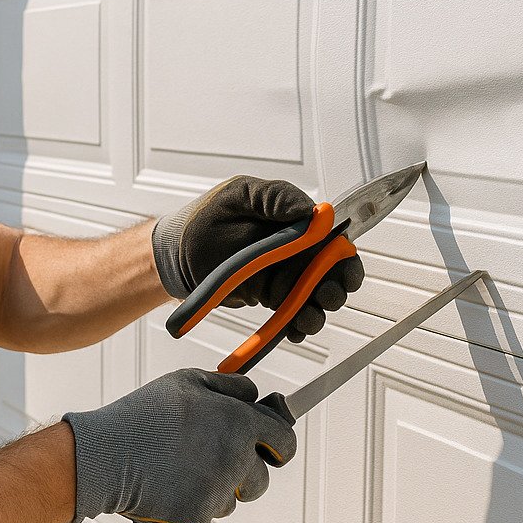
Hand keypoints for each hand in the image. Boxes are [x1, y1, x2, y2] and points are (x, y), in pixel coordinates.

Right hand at [62, 368, 296, 522]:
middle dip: (243, 475)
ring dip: (212, 492)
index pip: (285, 441)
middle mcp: (236, 459)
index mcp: (239, 423)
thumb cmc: (143, 416)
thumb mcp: (186, 382)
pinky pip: (203, 521)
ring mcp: (218, 493)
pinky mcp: (197, 520)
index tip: (270, 448)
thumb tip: (255, 395)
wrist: (104, 456)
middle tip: (209, 462)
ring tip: (176, 472)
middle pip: (260, 480)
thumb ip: (229, 386)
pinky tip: (164, 491)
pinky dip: (186, 512)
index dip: (278, 445)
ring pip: (230, 502)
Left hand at [151, 175, 364, 341]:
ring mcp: (284, 277)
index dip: (346, 256)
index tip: (344, 268)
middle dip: (337, 288)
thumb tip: (311, 209)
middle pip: (333, 275)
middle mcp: (297, 252)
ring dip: (317, 312)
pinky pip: (291, 316)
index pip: (335, 240)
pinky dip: (296, 327)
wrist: (177, 250)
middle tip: (326, 295)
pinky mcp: (270, 298)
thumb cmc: (208, 215)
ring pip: (315, 300)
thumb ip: (276, 196)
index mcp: (297, 224)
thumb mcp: (241, 193)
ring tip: (306, 318)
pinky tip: (292, 330)